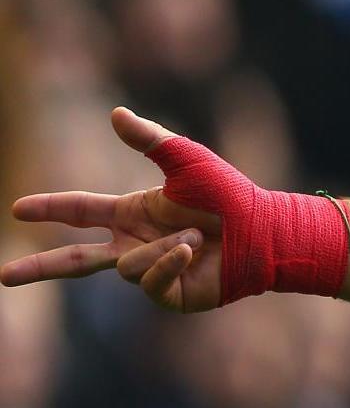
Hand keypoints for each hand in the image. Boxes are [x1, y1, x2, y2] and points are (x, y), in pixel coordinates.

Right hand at [4, 107, 349, 307]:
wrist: (265, 233)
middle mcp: (135, 244)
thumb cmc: (229, 195)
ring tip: (195, 238)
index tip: (17, 209)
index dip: (49, 209)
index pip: (79, 212)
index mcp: (132, 213)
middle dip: (40, 267)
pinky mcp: (170, 295)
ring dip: (158, 247)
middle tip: (4, 276)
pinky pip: (147, 281)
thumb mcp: (185, 160)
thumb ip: (148, 139)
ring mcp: (151, 272)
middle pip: (76, 260)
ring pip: (125, 265)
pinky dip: (167, 263)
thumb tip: (114, 113)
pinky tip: (191, 254)